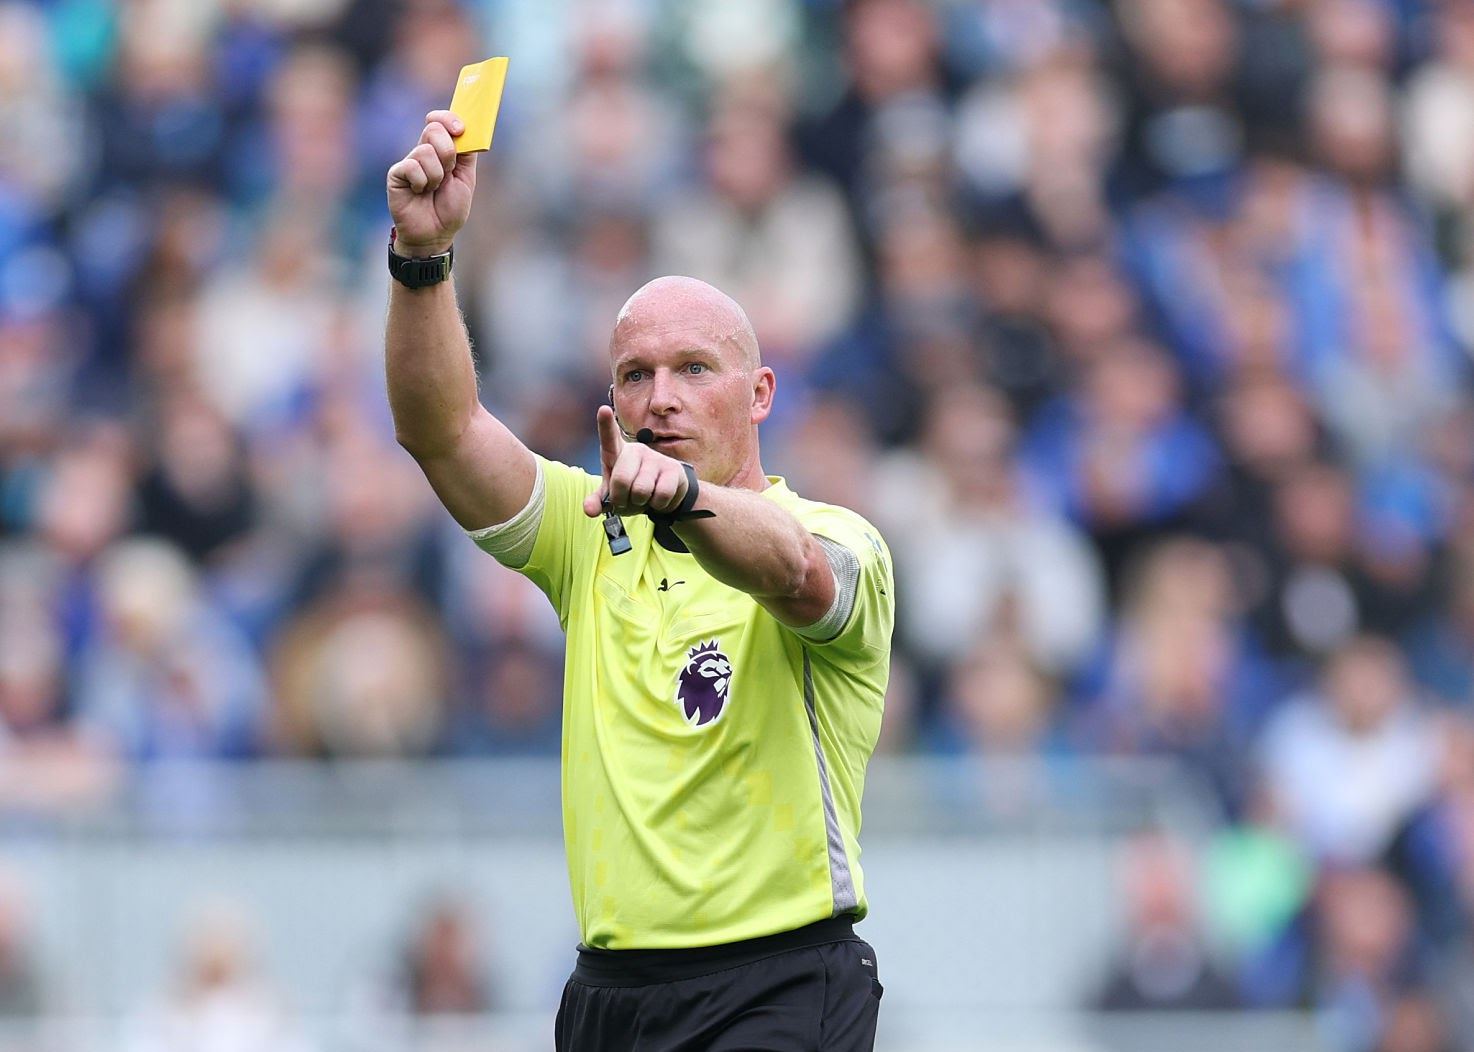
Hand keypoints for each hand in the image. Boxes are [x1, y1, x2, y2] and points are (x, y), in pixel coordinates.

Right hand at [387, 111, 476, 255]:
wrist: (435, 234)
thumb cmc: (449, 208)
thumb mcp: (465, 179)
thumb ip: (467, 154)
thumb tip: (467, 130)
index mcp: (440, 150)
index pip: (439, 121)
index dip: (449, 119)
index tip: (460, 129)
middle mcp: (422, 152)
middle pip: (433, 130)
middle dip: (448, 152)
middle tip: (448, 173)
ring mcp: (408, 162)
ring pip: (426, 151)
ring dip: (437, 176)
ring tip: (433, 190)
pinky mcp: (396, 174)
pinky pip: (412, 166)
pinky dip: (422, 182)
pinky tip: (419, 193)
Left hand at [582, 406, 690, 517]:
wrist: (664, 495)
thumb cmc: (632, 490)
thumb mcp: (613, 495)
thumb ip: (598, 502)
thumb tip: (589, 510)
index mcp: (616, 453)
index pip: (609, 437)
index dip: (606, 424)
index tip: (603, 410)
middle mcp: (636, 450)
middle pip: (621, 480)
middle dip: (622, 499)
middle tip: (627, 499)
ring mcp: (656, 458)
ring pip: (641, 491)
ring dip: (640, 503)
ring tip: (644, 498)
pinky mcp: (674, 470)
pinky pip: (661, 495)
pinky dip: (657, 505)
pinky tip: (659, 499)